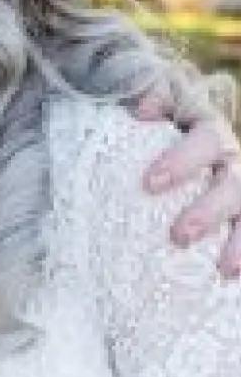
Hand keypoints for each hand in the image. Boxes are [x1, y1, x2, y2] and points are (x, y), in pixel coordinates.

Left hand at [136, 92, 240, 276]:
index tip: (150, 184)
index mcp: (209, 134)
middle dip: (211, 211)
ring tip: (225, 269)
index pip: (205, 140)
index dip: (183, 160)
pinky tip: (234, 276)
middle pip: (235, 184)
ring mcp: (240, 192)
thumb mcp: (155, 111)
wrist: (177, 149)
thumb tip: (144, 108)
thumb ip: (154, 100)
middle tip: (180, 236)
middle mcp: (232, 163)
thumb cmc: (156, 134)